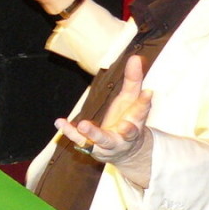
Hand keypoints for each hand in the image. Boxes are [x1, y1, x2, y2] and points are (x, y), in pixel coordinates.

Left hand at [55, 55, 153, 186]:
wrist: (125, 152)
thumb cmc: (127, 119)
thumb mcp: (131, 100)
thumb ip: (133, 80)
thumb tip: (136, 57)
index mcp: (137, 121)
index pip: (142, 111)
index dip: (144, 102)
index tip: (148, 92)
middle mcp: (125, 135)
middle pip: (128, 133)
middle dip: (127, 130)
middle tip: (124, 125)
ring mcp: (109, 143)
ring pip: (102, 140)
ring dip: (93, 134)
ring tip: (83, 125)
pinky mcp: (93, 147)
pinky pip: (80, 141)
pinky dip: (69, 132)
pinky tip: (60, 122)